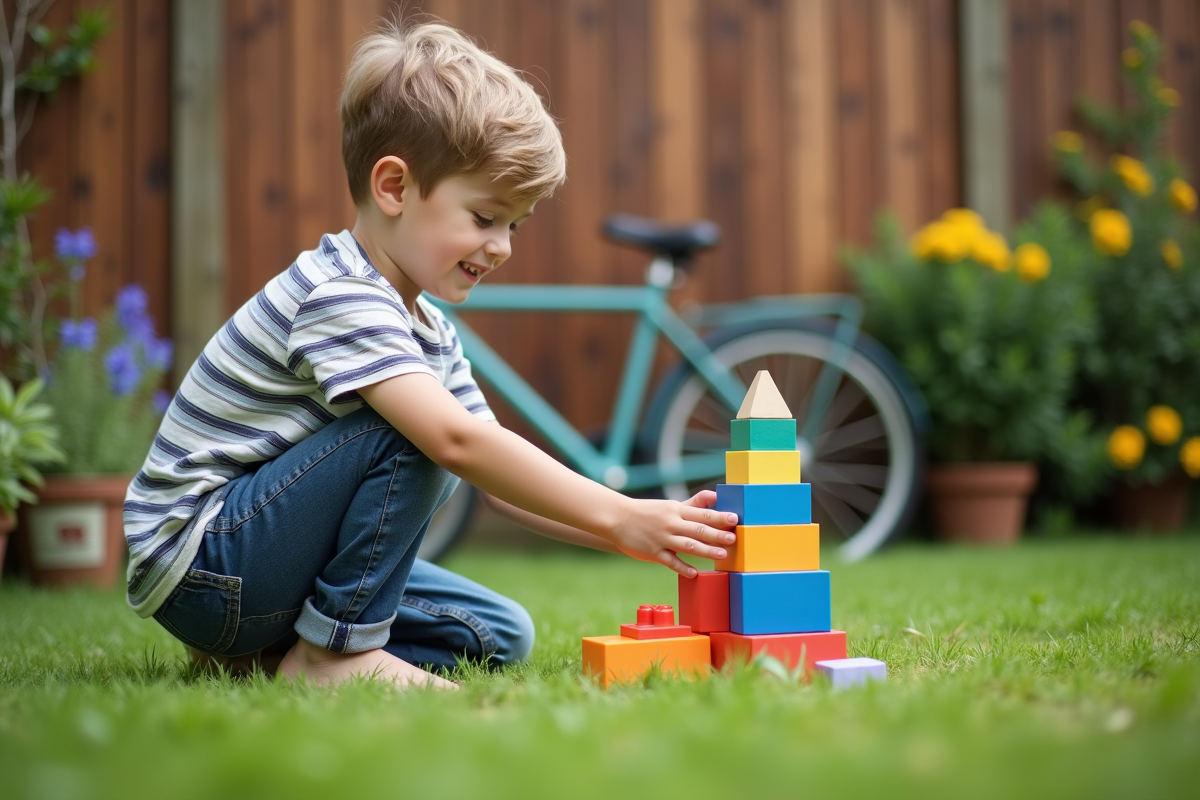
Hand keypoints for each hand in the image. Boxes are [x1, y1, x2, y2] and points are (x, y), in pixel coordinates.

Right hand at [610, 490, 737, 576]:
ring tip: (722, 555)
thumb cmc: (648, 512)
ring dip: (705, 551)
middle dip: (717, 534)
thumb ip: (694, 503)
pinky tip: (694, 573)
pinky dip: (682, 567)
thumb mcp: (671, 505)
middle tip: (733, 538)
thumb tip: (716, 496)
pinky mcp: (652, 553)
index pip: (702, 513)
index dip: (719, 516)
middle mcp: (671, 523)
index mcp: (676, 510)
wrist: (618, 518)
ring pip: (687, 545)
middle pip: (698, 529)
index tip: (735, 519)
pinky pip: (670, 561)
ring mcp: (662, 539)